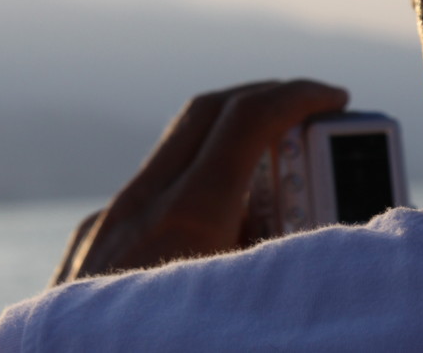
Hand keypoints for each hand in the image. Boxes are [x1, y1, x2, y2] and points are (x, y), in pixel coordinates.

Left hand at [51, 79, 347, 283]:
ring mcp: (104, 225)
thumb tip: (321, 223)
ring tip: (275, 183)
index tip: (334, 95)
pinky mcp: (88, 246)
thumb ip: (283, 257)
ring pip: (175, 151)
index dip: (298, 96)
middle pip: (205, 111)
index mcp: (181, 222)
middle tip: (312, 111)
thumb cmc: (166, 348)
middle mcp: (134, 210)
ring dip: (228, 145)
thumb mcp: (245, 305)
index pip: (246, 120)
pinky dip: (193, 187)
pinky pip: (149, 194)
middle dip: (264, 97)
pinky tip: (217, 231)